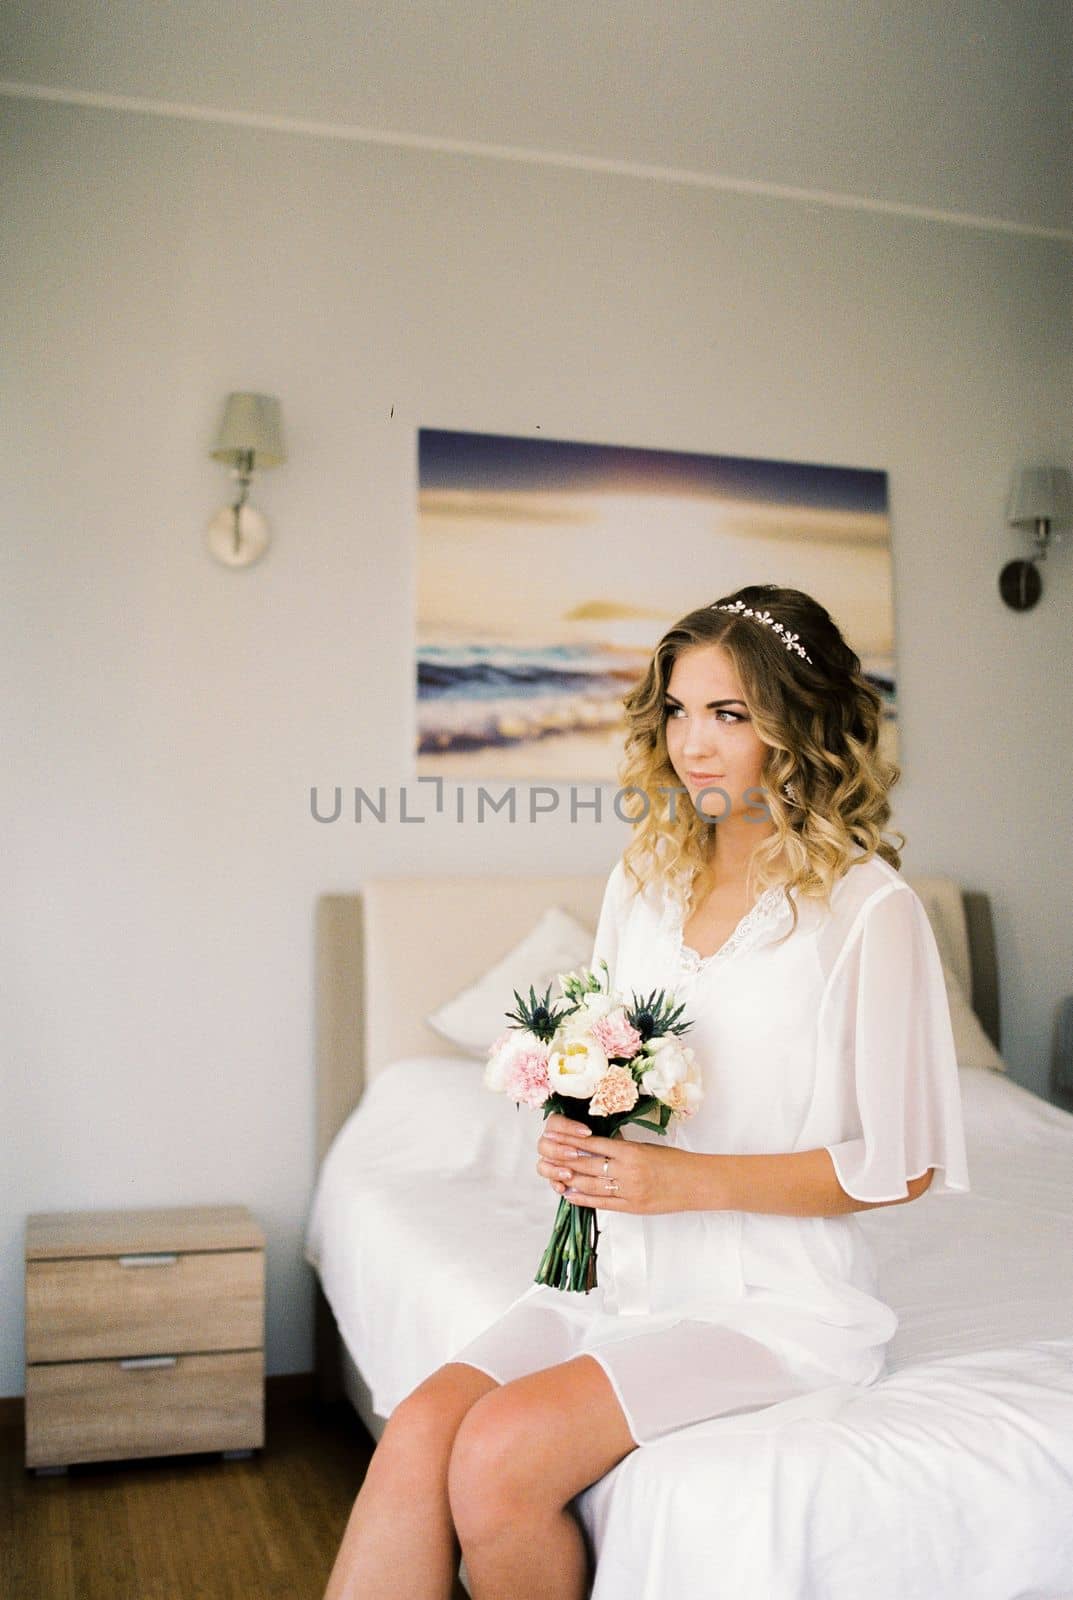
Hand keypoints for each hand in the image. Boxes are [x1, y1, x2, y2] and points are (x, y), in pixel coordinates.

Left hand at [535, 1111, 702, 1214]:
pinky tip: (571, 1195)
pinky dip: (584, 1199)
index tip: (553, 1136)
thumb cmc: (673, 1161)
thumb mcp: (646, 1147)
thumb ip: (621, 1148)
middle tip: (546, 1156)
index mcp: (630, 1151)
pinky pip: (603, 1203)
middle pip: (587, 1165)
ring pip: (591, 1185)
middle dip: (564, 1160)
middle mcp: (627, 1171)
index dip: (570, 1141)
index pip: (593, 1144)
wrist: (695, 1182)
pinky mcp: (632, 1207)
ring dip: (570, 1181)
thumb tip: (596, 1144)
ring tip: (554, 1176)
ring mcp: (628, 1190)